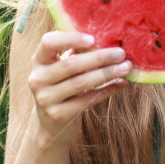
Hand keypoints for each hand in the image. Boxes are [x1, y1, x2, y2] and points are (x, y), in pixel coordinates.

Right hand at [27, 31, 132, 146]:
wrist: (50, 126)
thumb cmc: (62, 87)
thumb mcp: (62, 68)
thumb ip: (75, 53)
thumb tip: (106, 37)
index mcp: (38, 61)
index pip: (49, 42)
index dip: (71, 38)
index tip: (93, 39)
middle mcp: (38, 79)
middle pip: (71, 64)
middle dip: (99, 57)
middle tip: (120, 53)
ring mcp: (46, 98)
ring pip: (81, 82)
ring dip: (106, 73)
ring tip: (126, 67)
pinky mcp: (59, 115)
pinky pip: (87, 99)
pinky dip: (107, 90)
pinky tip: (121, 83)